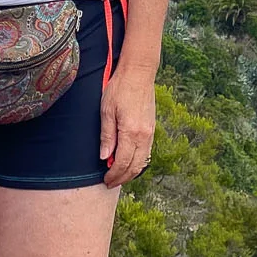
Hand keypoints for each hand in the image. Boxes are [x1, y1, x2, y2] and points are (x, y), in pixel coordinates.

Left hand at [99, 63, 155, 187]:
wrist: (138, 73)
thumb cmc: (119, 88)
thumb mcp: (106, 111)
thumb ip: (107, 136)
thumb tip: (105, 157)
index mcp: (131, 132)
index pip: (122, 162)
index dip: (113, 174)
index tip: (105, 180)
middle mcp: (144, 135)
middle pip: (135, 166)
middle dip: (122, 178)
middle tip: (110, 183)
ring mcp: (150, 132)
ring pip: (143, 161)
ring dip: (131, 172)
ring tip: (119, 176)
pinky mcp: (152, 128)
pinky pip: (147, 152)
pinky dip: (138, 162)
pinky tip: (129, 162)